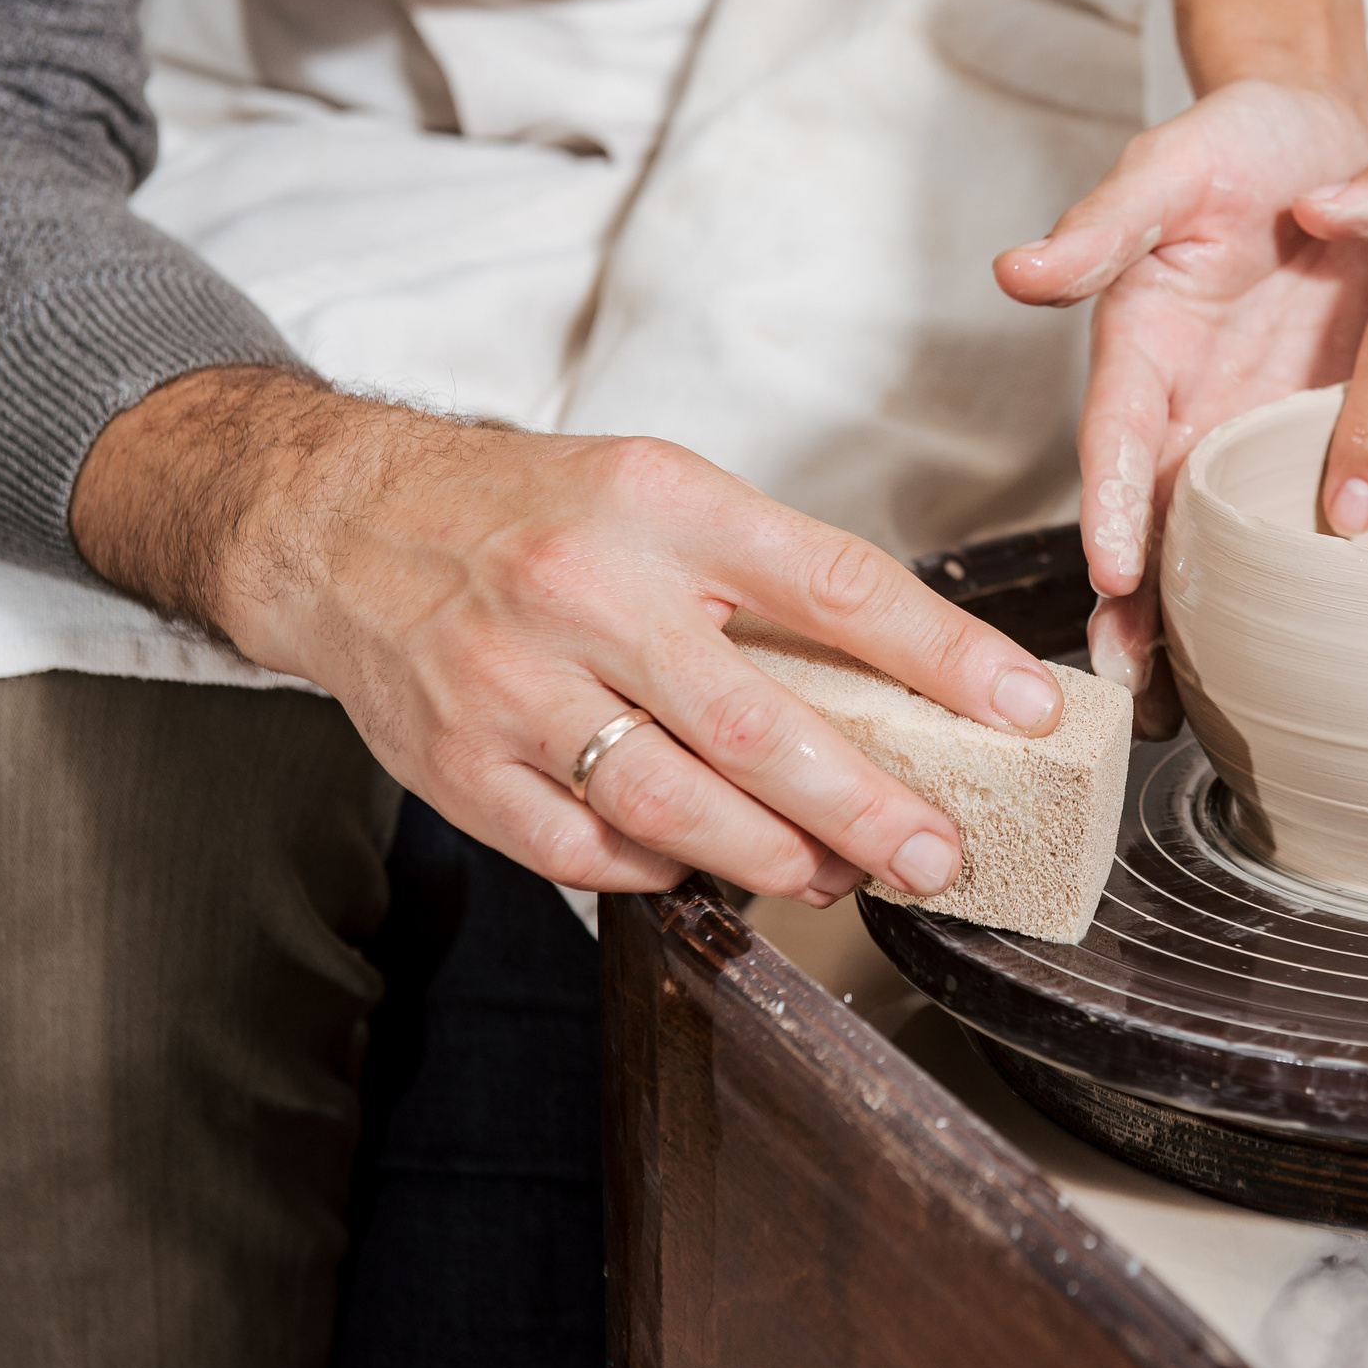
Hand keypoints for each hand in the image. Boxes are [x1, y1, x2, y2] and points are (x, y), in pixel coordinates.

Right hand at [71, 368, 1066, 903]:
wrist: (343, 522)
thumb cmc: (533, 511)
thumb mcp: (663, 493)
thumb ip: (770, 575)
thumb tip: (906, 676)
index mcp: (666, 506)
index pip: (836, 585)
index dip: (944, 655)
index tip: (1024, 706)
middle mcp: (590, 591)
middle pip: (759, 724)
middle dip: (868, 805)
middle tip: (940, 853)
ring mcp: (515, 685)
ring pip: (675, 806)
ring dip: (776, 859)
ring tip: (840, 874)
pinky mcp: (460, 764)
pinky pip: (586, 850)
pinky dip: (659, 872)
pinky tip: (704, 871)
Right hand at [995, 80, 1367, 722]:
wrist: (1328, 145)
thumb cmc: (1237, 145)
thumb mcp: (1171, 166)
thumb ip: (1104, 222)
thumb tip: (1017, 269)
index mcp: (1143, 352)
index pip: (1116, 440)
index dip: (1109, 505)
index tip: (1109, 570)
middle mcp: (1187, 412)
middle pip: (1152, 527)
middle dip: (1138, 610)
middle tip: (1133, 692)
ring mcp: (1247, 438)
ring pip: (1217, 550)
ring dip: (1203, 629)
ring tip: (1191, 714)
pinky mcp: (1313, 443)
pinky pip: (1298, 526)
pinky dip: (1295, 591)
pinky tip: (1310, 658)